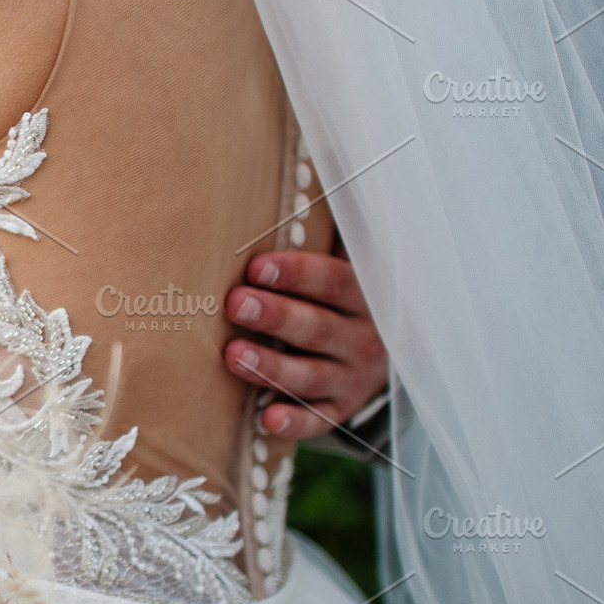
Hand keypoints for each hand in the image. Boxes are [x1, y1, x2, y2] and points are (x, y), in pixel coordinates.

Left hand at [222, 251, 388, 440]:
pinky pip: (316, 421)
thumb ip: (311, 241)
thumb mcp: (334, 272)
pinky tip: (266, 419)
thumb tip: (278, 180)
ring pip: (311, 375)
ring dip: (271, 367)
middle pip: (318, 327)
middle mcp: (363, 338)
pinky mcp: (339, 411)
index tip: (255, 265)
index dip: (296, 273)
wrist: (370, 354)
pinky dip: (293, 423)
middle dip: (276, 315)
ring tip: (233, 355)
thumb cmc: (330, 299)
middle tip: (235, 303)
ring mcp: (352, 378)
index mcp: (362, 294)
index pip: (332, 280)